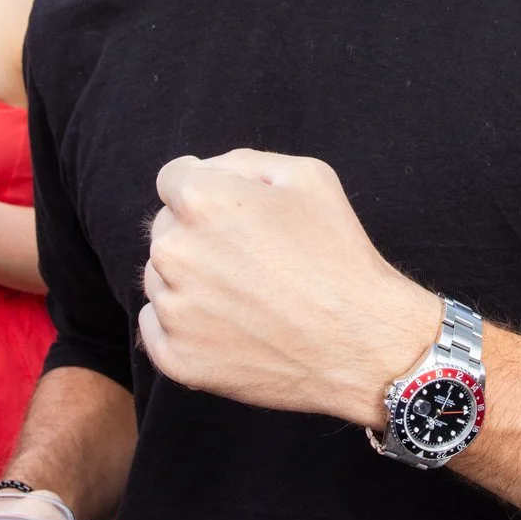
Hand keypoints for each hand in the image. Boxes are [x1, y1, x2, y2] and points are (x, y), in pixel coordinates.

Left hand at [141, 149, 439, 426]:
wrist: (362, 344)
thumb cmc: (339, 255)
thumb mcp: (308, 176)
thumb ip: (244, 162)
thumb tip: (205, 171)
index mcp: (201, 200)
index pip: (173, 180)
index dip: (206, 191)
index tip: (234, 215)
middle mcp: (174, 252)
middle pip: (166, 228)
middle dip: (198, 235)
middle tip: (252, 259)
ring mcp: (172, 310)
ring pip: (161, 278)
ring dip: (191, 281)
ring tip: (248, 296)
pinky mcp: (176, 358)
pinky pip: (158, 328)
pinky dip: (187, 326)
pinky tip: (232, 327)